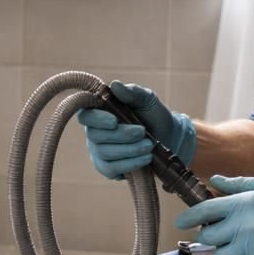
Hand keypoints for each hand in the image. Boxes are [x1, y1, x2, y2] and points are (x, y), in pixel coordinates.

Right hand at [76, 81, 196, 179]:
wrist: (168, 138)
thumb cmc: (153, 115)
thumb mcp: (147, 100)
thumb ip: (132, 92)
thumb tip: (115, 85)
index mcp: (99, 112)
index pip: (85, 115)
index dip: (96, 119)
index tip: (114, 120)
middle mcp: (94, 132)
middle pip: (95, 136)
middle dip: (121, 135)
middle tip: (143, 132)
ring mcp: (99, 151)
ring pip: (104, 153)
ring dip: (129, 149)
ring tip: (149, 146)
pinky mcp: (107, 168)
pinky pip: (111, 169)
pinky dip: (130, 163)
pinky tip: (146, 158)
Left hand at [175, 175, 253, 254]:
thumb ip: (239, 184)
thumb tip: (215, 181)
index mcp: (243, 203)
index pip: (203, 210)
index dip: (187, 217)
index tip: (180, 222)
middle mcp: (243, 226)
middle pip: (208, 236)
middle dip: (210, 234)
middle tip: (221, 232)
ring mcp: (252, 248)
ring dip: (226, 251)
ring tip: (241, 245)